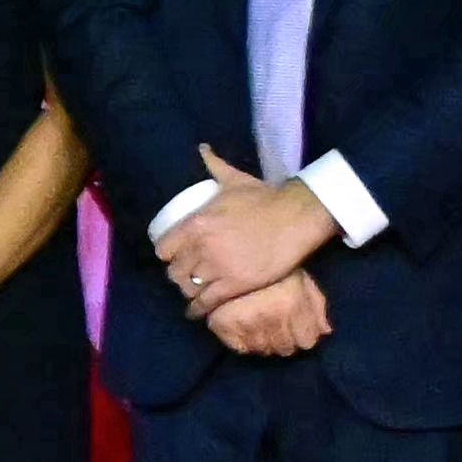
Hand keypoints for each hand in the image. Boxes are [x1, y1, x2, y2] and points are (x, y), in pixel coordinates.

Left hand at [154, 170, 341, 316]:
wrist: (298, 217)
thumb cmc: (265, 198)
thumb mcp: (233, 181)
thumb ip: (214, 166)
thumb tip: (202, 148)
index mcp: (195, 224)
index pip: (163, 249)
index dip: (168, 254)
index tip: (173, 256)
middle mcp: (201, 248)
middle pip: (175, 272)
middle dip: (178, 275)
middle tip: (186, 276)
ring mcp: (219, 268)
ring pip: (189, 288)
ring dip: (189, 292)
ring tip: (194, 293)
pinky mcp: (237, 285)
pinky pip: (208, 303)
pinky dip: (199, 310)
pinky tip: (197, 313)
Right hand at [207, 267, 336, 363]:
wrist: (233, 253)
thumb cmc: (273, 268)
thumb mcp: (301, 281)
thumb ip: (316, 306)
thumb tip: (325, 332)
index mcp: (291, 304)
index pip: (306, 341)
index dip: (303, 336)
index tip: (297, 330)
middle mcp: (270, 317)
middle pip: (284, 349)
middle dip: (284, 340)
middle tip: (277, 328)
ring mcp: (245, 322)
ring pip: (262, 350)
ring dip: (264, 343)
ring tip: (261, 329)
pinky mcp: (223, 324)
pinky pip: (239, 348)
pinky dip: (244, 343)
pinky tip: (246, 330)